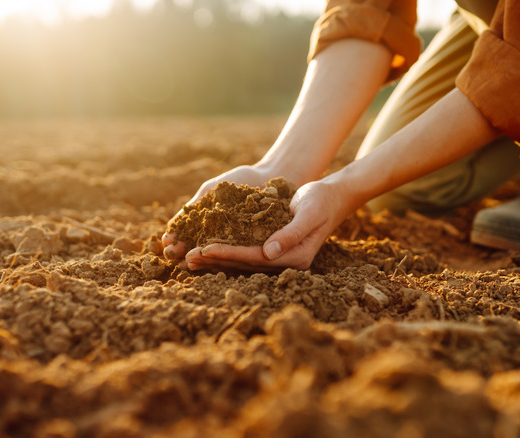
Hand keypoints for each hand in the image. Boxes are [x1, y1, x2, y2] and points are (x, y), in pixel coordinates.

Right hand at [162, 164, 278, 260]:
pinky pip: (237, 250)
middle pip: (198, 245)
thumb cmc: (240, 181)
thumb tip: (174, 223)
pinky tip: (212, 257)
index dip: (177, 238)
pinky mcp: (252, 244)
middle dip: (185, 251)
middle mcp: (219, 234)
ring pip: (214, 251)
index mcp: (207, 222)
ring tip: (188, 262)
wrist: (269, 176)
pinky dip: (223, 255)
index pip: (188, 233)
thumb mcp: (213, 191)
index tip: (167, 242)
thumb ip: (196, 204)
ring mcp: (235, 241)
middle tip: (173, 257)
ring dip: (200, 258)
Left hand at [183, 180, 351, 271]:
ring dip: (216, 261)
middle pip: (245, 264)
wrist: (333, 198)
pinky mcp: (273, 251)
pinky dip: (225, 253)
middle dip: (215, 260)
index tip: (203, 249)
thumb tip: (269, 252)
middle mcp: (287, 263)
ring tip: (189, 259)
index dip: (227, 254)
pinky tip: (206, 251)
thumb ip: (291, 233)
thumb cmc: (321, 200)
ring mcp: (280, 259)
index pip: (254, 257)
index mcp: (296, 257)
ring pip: (242, 262)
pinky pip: (246, 255)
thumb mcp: (309, 212)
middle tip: (187, 258)